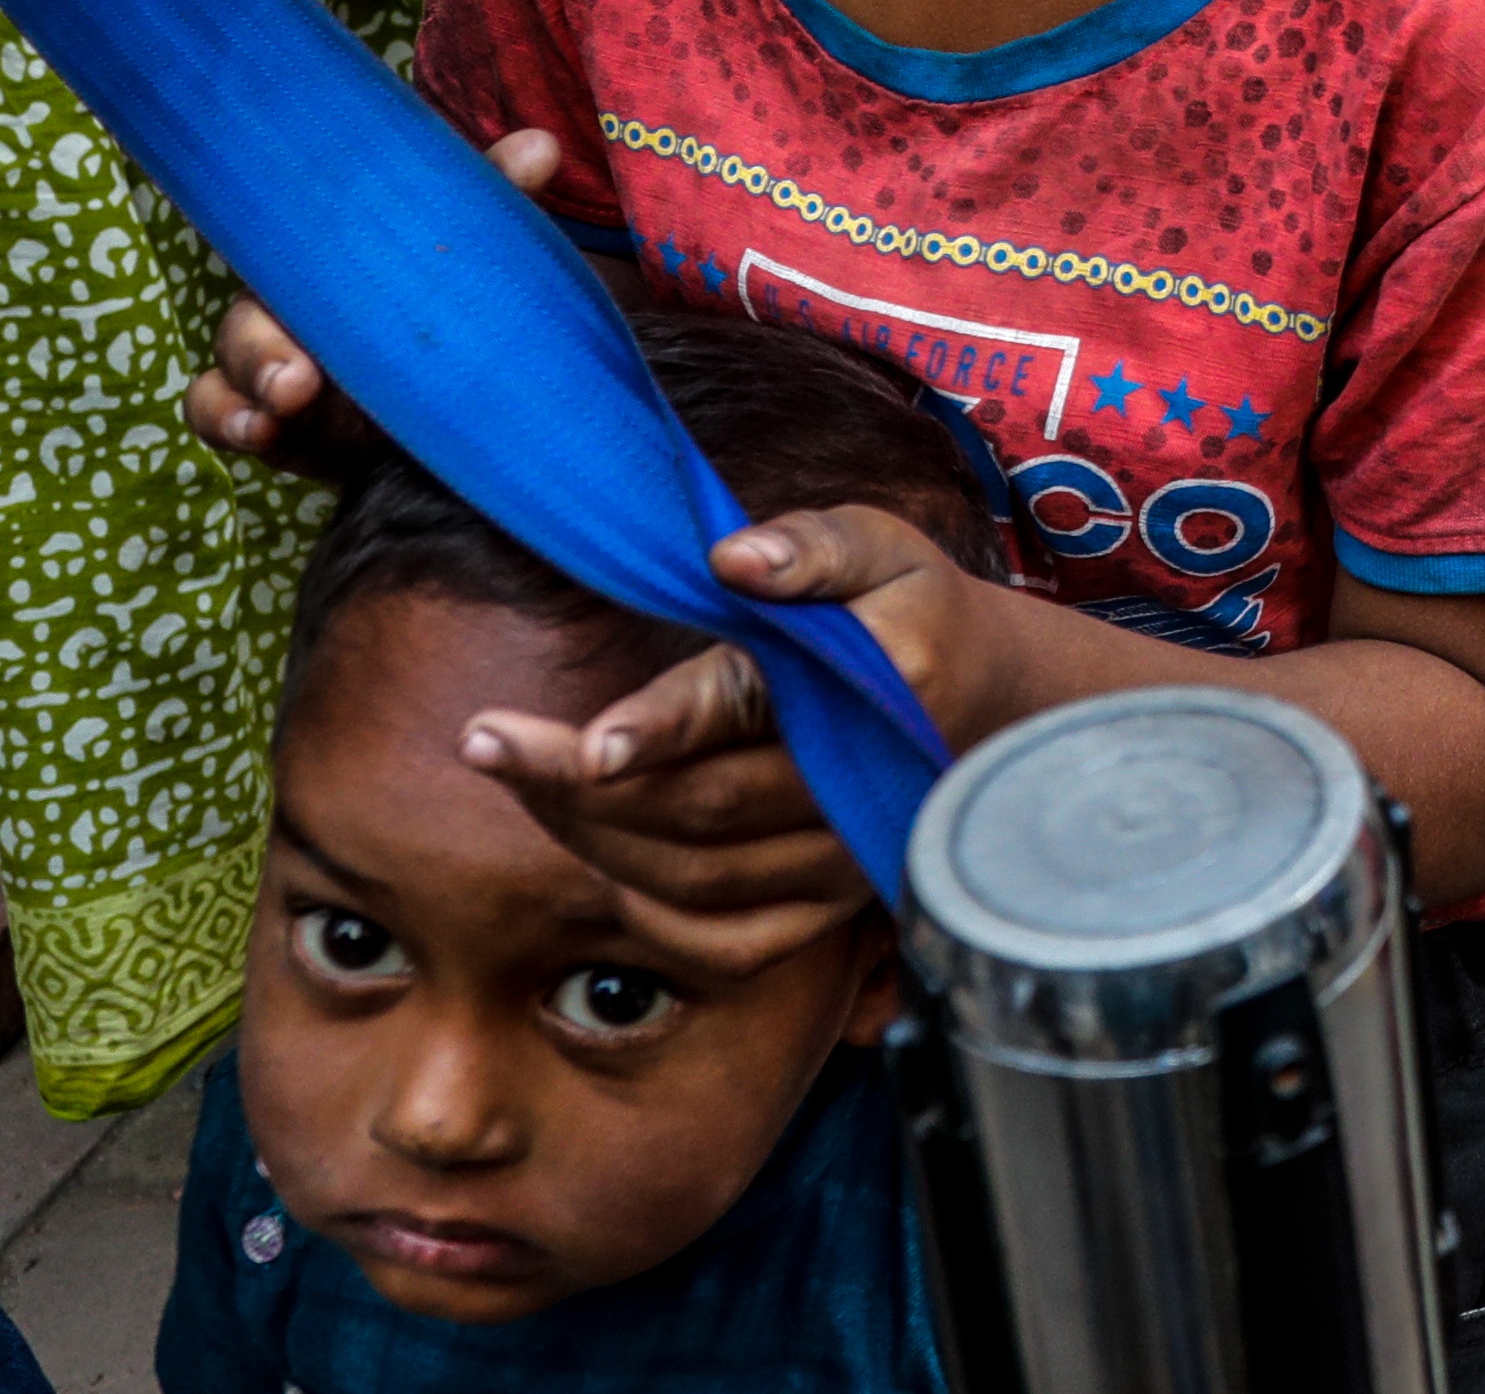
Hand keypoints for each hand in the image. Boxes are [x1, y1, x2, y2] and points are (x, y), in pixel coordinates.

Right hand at [186, 127, 571, 468]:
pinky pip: (218, 409)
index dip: (285, 240)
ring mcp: (278, 362)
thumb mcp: (481, 264)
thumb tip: (541, 144)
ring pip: (232, 357)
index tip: (304, 262)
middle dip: (264, 340)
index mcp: (337, 260)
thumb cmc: (463, 319)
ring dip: (250, 377)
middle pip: (254, 306)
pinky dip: (229, 418)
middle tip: (297, 377)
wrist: (470, 409)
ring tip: (281, 405)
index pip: (293, 236)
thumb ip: (498, 208)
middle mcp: (298, 304)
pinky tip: (259, 432)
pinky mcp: (274, 419)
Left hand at [456, 500, 1009, 972]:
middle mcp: (865, 788)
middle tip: (484, 739)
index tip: (590, 742)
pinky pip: (724, 941)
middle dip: (575, 783)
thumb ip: (812, 546)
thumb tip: (732, 557)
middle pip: (697, 808)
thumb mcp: (884, 547)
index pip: (751, 709)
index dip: (666, 725)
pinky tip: (593, 852)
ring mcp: (848, 860)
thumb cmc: (913, 611)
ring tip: (521, 776)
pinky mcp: (834, 907)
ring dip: (589, 838)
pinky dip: (647, 911)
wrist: (996, 708)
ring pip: (693, 878)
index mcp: (880, 683)